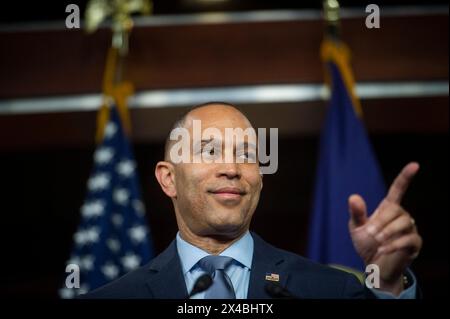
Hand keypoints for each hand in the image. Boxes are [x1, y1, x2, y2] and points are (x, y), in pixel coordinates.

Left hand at [348, 162, 422, 295]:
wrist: (373, 266)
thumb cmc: (366, 244)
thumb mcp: (356, 228)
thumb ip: (356, 213)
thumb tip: (353, 196)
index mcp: (388, 208)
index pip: (398, 189)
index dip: (405, 177)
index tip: (415, 164)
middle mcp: (401, 216)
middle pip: (396, 209)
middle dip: (381, 221)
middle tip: (370, 233)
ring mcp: (410, 229)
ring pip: (404, 223)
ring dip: (387, 232)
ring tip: (376, 241)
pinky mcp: (415, 244)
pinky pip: (409, 239)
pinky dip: (394, 244)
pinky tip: (382, 249)